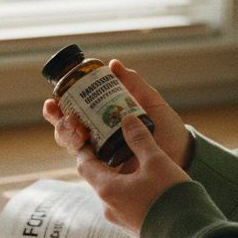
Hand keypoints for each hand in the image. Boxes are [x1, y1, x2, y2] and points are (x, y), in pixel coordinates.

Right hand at [42, 59, 192, 170]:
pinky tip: (84, 148)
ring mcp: (101, 156)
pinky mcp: (108, 173)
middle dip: (60, 122)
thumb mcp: (150, 102)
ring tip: (78, 131)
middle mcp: (97, 137)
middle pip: (66, 129)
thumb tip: (113, 64)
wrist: (183, 155)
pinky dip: (81, 156)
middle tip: (70, 118)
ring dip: (67, 135)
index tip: (54, 99)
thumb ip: (133, 84)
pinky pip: (87, 166)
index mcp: (103, 118)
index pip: (73, 111)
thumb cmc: (168, 128)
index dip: (58, 106)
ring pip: (72, 146)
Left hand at [75, 114, 190, 235]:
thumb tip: (127, 119)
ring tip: (139, 163)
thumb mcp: (156, 161)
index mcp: (107, 190)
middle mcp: (109, 208)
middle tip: (119, 144)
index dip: (86, 148)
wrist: (189, 237)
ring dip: (123, 177)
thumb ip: (140, 139)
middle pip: (100, 179)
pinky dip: (133, 192)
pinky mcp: (135, 229)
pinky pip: (128, 206)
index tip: (92, 135)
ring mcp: (122, 221)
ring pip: (116, 193)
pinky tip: (151, 185)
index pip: (84, 165)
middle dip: (108, 161)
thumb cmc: (169, 197)